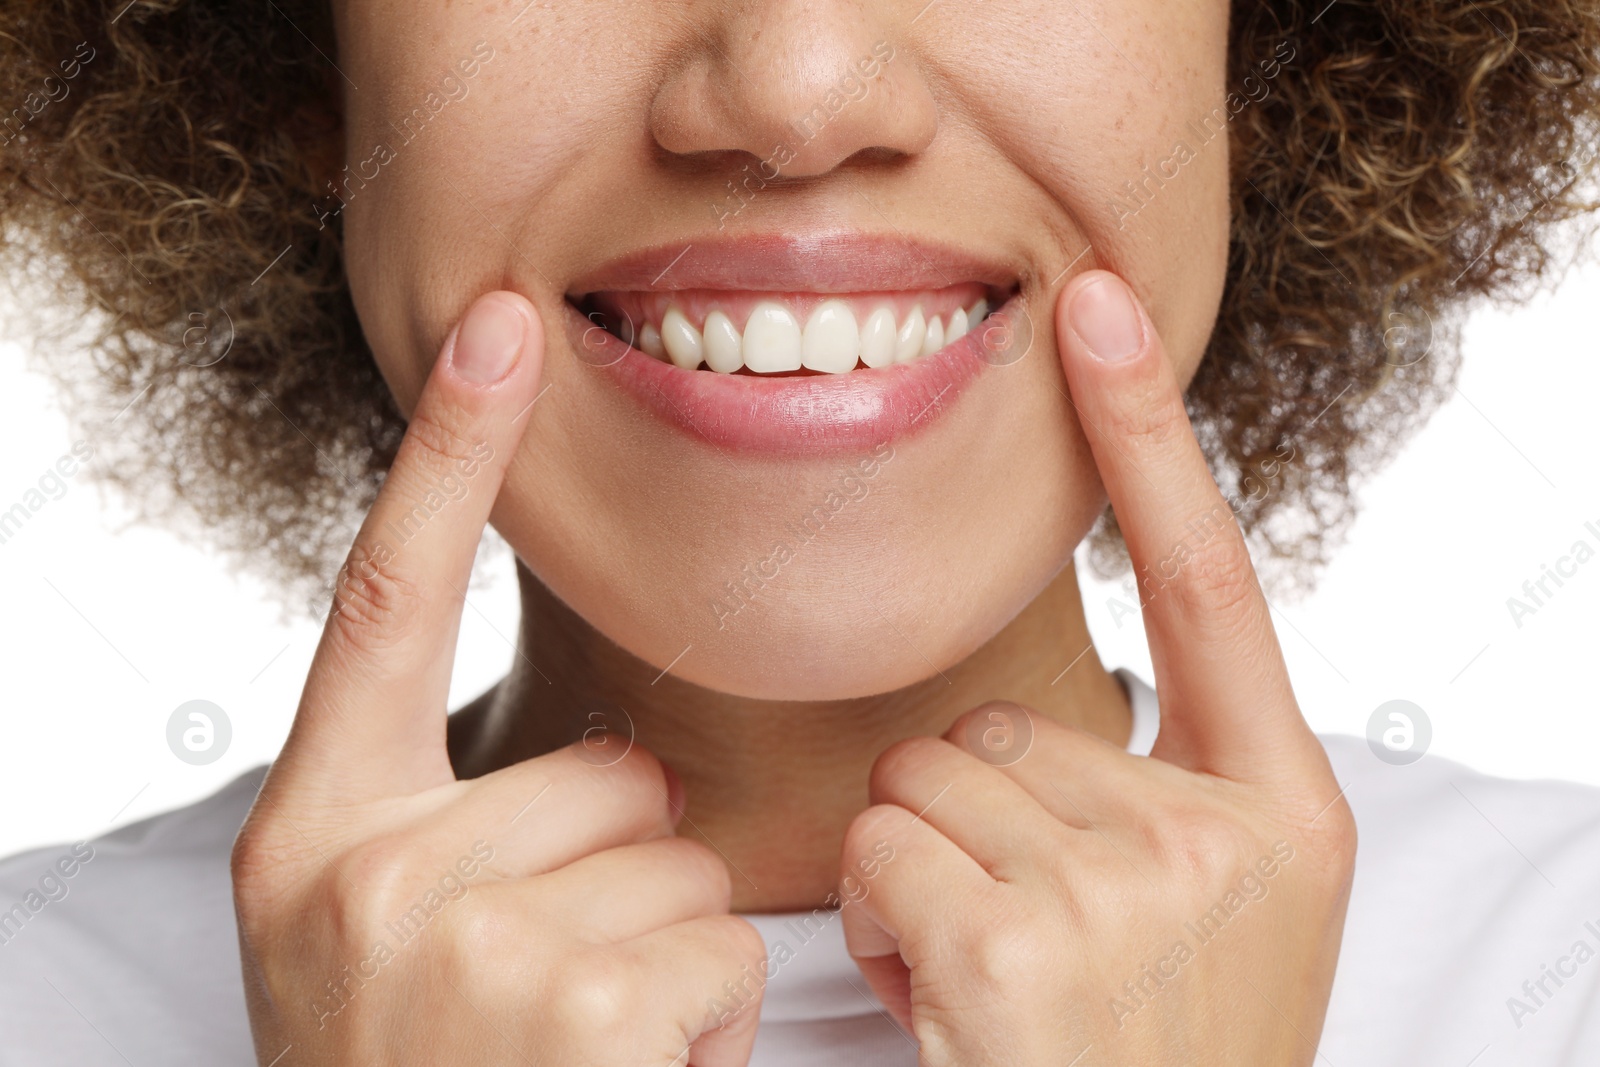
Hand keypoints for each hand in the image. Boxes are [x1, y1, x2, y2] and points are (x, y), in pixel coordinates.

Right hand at [231, 292, 765, 1066]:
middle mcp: (363, 871)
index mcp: (314, 834)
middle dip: (617, 875)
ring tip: (583, 1051)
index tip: (501, 322)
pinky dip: (705, 1017)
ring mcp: (461, 942)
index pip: (387, 597)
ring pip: (675, 860)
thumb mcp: (385, 943)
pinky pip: (717, 944)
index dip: (450, 450)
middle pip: (606, 769)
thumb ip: (466, 825)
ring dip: (661, 954)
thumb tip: (634, 762)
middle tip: (551, 992)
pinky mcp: (572, 1008)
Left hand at [838, 270, 1355, 1065]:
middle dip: (978, 819)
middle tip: (1027, 941)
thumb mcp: (1208, 919)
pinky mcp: (1026, 944)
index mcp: (1284, 812)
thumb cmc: (1151, 1063)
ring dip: (924, 874)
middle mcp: (1225, 835)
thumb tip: (1008, 728)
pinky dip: (884, 919)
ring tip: (993, 980)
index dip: (1145, 431)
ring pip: (928, 779)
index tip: (1096, 300)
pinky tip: (951, 1002)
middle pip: (1006, 715)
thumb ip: (1147, 791)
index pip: (1207, 578)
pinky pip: (883, 846)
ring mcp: (1134, 888)